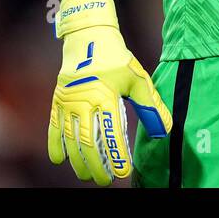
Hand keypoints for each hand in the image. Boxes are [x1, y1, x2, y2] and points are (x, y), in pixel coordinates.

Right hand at [47, 0, 171, 184]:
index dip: (116, 155)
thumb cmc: (116, 58)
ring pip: (70, 138)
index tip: (123, 171)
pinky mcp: (57, 101)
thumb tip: (165, 129)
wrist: (88, 38)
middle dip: (96, 165)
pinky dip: (55, 144)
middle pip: (88, 142)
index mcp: (105, 95)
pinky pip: (53, 127)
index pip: (111, 133)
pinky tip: (60, 159)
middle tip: (105, 180)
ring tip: (86, 175)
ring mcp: (67, 102)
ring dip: (78, 160)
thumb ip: (151, 105)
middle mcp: (84, 101)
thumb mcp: (137, 78)